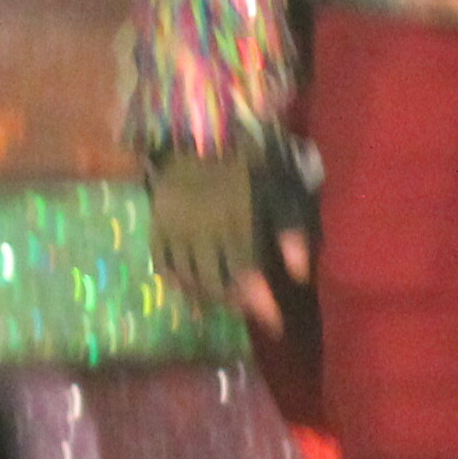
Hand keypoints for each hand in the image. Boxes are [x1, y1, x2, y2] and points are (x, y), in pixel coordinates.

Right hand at [146, 145, 305, 327]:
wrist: (193, 133)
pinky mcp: (157, 226)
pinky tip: (191, 287)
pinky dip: (177, 280)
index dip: (260, 305)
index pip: (246, 275)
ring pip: (189, 277)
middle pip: (215, 282)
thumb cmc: (243, 161)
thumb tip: (300, 274)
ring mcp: (175, 230)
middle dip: (235, 303)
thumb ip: (289, 229)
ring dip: (208, 295)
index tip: (274, 325)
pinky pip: (163, 263)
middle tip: (251, 312)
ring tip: (225, 302)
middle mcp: (201, 233)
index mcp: (233, 224)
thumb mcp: (276, 186)